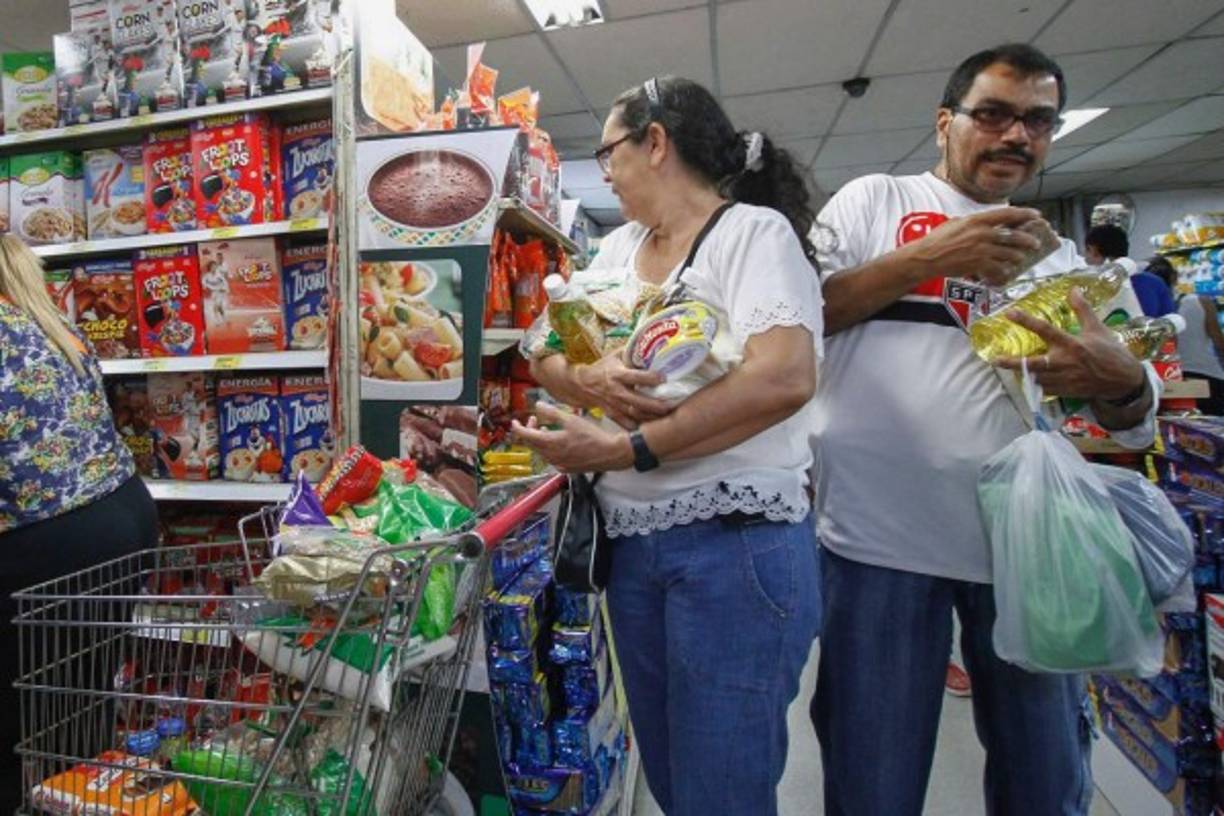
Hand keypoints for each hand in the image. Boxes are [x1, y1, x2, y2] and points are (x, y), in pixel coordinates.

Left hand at [511, 402, 633, 472]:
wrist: (610, 454)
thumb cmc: (592, 436)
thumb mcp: (571, 419)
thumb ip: (552, 412)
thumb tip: (537, 405)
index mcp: (550, 443)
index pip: (526, 436)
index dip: (518, 428)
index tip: (514, 422)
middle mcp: (551, 456)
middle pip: (532, 445)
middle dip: (530, 431)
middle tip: (534, 420)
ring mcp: (558, 464)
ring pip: (541, 452)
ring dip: (539, 440)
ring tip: (545, 429)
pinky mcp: (566, 468)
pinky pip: (551, 458)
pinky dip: (549, 449)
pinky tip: (556, 442)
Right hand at [573, 354, 671, 428]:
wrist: (582, 384)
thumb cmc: (603, 368)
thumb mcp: (615, 357)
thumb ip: (632, 353)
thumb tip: (651, 346)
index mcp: (618, 375)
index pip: (636, 377)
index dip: (651, 378)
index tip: (664, 378)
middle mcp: (617, 391)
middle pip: (639, 401)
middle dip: (656, 405)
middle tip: (670, 404)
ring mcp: (614, 405)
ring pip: (635, 415)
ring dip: (651, 416)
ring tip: (665, 415)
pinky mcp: (612, 414)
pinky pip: (627, 424)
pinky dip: (638, 426)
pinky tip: (650, 425)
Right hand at [902, 207, 1047, 287]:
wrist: (926, 257)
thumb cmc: (937, 240)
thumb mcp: (956, 223)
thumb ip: (974, 222)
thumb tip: (988, 221)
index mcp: (977, 220)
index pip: (1007, 214)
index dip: (1025, 214)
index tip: (1036, 215)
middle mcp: (981, 233)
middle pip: (1013, 236)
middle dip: (1028, 240)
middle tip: (1035, 243)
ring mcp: (980, 249)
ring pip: (1009, 253)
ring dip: (1017, 257)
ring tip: (1021, 258)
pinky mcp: (977, 264)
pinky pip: (998, 268)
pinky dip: (1003, 270)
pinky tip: (1006, 271)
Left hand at [995, 288, 1145, 399]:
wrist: (1124, 381)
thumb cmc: (1111, 352)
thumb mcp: (1097, 328)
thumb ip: (1082, 309)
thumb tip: (1074, 290)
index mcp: (1071, 344)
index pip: (1044, 329)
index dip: (1025, 320)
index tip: (1009, 313)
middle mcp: (1064, 362)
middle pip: (1032, 364)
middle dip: (1012, 363)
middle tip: (995, 360)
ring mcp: (1064, 379)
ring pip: (1035, 378)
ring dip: (1022, 373)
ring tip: (1009, 366)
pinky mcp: (1065, 391)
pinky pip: (1044, 389)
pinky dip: (1035, 384)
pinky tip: (1030, 378)